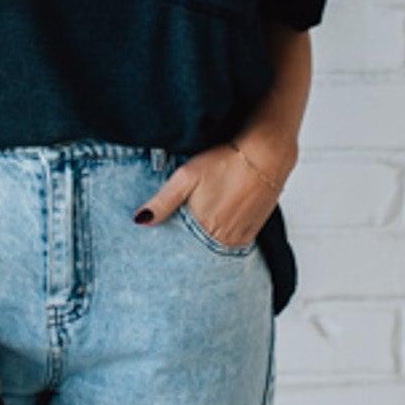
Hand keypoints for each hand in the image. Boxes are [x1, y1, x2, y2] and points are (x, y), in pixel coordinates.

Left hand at [134, 140, 292, 250]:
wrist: (265, 155)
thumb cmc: (224, 162)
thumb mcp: (186, 177)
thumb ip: (162, 202)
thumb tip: (139, 220)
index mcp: (204, 229)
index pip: (180, 247)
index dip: (171, 241)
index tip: (166, 235)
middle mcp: (223, 240)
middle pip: (197, 249)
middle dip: (188, 241)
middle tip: (185, 225)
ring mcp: (239, 239)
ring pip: (214, 247)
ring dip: (206, 239)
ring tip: (204, 219)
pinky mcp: (252, 233)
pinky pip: (231, 243)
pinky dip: (222, 236)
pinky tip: (219, 220)